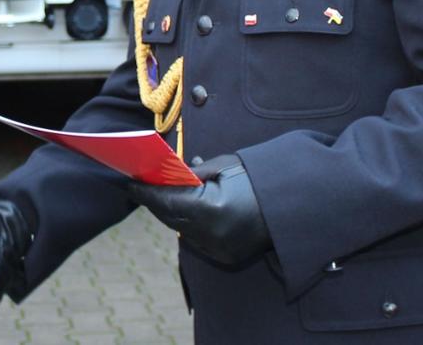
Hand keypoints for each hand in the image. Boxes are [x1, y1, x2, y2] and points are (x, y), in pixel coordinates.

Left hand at [127, 154, 270, 267]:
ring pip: (182, 231)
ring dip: (171, 214)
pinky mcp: (226, 256)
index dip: (146, 193)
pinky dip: (188, 225)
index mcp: (211, 209)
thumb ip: (193, 174)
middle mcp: (212, 234)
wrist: (292, 206)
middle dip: (155, 203)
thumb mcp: (224, 168)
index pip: (166, 201)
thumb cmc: (258, 179)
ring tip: (160, 196)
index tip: (130, 183)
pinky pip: (198, 240)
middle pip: (170, 218)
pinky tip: (184, 210)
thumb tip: (166, 174)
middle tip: (141, 188)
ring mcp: (219, 248)